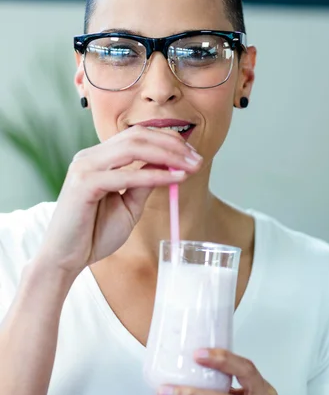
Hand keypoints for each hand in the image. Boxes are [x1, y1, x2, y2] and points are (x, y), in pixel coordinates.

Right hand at [37, 126, 201, 278]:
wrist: (66, 259)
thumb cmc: (94, 234)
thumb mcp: (128, 205)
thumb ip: (144, 184)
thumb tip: (167, 165)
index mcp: (98, 158)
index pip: (136, 135)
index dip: (168, 141)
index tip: (192, 155)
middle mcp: (90, 156)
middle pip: (137, 135)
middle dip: (172, 145)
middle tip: (197, 159)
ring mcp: (85, 167)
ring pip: (133, 147)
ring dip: (167, 155)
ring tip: (190, 166)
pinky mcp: (84, 184)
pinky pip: (127, 174)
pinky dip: (154, 175)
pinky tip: (175, 178)